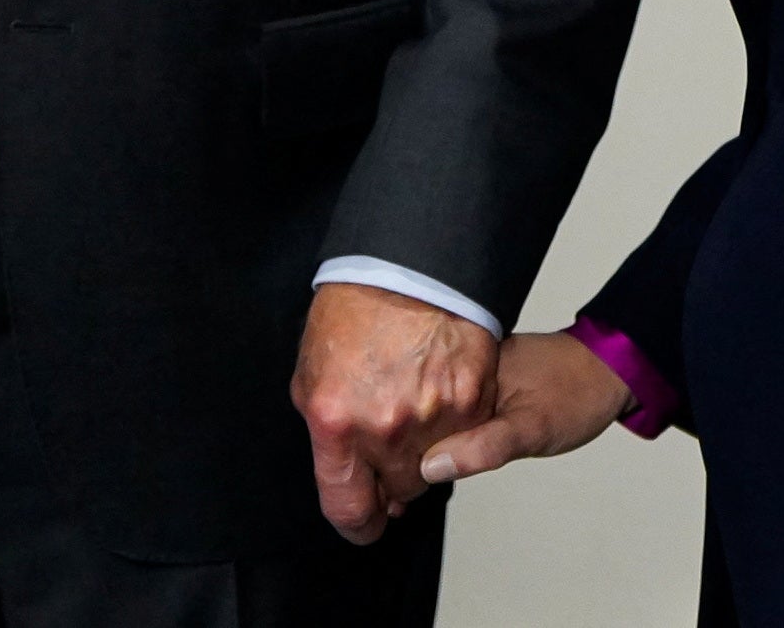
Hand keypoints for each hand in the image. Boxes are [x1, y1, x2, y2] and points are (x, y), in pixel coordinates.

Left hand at [291, 284, 498, 545]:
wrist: (410, 261)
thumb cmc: (357, 308)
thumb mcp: (313, 370)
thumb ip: (326, 432)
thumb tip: (345, 474)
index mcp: (336, 422)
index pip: (348, 508)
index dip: (356, 522)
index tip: (363, 521)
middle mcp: (384, 427)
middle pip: (397, 491)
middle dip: (391, 472)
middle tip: (388, 432)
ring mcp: (432, 415)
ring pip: (433, 468)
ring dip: (423, 447)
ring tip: (413, 401)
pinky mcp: (470, 399)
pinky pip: (465, 436)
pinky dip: (455, 423)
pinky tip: (438, 389)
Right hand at [417, 329, 636, 488]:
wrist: (610, 371)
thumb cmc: (577, 394)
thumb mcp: (530, 429)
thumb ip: (481, 448)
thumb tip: (430, 467)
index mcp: (464, 366)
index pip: (411, 409)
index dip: (397, 447)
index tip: (393, 481)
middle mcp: (461, 362)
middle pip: (413, 408)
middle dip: (403, 444)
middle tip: (403, 483)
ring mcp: (469, 370)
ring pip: (430, 409)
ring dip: (422, 437)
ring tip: (417, 468)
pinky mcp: (480, 379)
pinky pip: (448, 406)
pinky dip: (443, 428)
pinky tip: (443, 448)